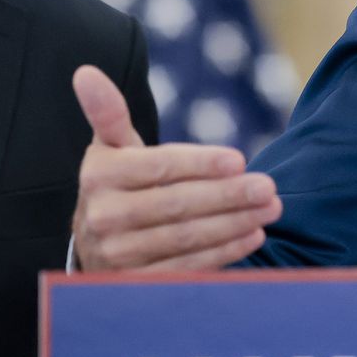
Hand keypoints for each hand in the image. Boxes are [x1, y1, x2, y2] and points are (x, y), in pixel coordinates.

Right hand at [70, 65, 282, 270]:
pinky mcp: (134, 285)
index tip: (241, 160)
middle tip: (269, 188)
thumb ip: (107, 111)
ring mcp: (117, 255)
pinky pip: (186, 270)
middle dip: (229, 196)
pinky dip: (223, 253)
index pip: (160, 166)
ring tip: (270, 210)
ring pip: (186, 238)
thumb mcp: (112, 146)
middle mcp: (102, 217)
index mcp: (98, 174)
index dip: (202, 164)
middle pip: (178, 205)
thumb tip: (86, 72)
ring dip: (235, 224)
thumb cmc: (117, 183)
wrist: (94, 244)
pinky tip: (252, 236)